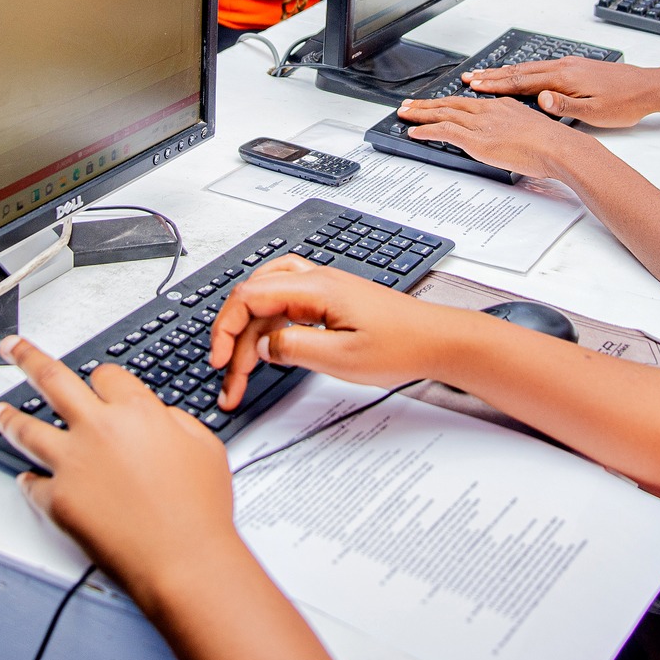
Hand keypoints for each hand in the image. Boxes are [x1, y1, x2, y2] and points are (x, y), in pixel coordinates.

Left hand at [0, 336, 240, 609]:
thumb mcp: (204, 446)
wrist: (184, 560)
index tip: (96, 382)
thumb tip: (154, 417)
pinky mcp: (58, 500)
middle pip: (51, 379)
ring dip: (8, 417)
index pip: (105, 375)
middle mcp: (98, 429)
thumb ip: (173, 421)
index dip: (102, 379)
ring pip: (26, 428)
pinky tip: (26, 477)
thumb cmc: (199, 510)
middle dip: (27, 357)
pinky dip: (28, 480)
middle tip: (12, 349)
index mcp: (136, 410)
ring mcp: (72, 464)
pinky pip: (32, 483)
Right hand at [209, 257, 464, 407]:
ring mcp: (322, 289)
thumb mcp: (343, 358)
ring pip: (266, 300)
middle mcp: (315, 280)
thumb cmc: (403, 345)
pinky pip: (285, 304)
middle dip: (234, 338)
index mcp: (315, 289)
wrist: (438, 340)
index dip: (227, 329)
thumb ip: (294, 348)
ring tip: (244, 369)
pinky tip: (268, 349)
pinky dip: (268, 327)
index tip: (220, 360)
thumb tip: (261, 345)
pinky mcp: (329, 301)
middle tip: (230, 378)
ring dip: (249, 333)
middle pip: (253, 297)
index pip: (249, 297)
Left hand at [394, 93, 590, 180]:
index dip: (449, 102)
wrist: (559, 147)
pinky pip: (445, 131)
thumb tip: (510, 140)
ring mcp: (482, 124)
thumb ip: (516, 132)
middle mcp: (489, 110)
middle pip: (451, 103)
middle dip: (427, 103)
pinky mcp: (477, 140)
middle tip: (410, 103)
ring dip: (420, 113)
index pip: (469, 102)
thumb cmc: (553, 144)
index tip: (438, 102)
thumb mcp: (532, 130)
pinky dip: (427, 130)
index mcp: (503, 106)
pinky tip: (415, 131)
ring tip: (404, 113)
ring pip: (443, 114)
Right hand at [462, 57, 659, 126]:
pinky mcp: (576, 67)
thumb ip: (565, 107)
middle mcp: (564, 67)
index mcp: (565, 78)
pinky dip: (523, 70)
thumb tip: (540, 99)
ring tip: (487, 74)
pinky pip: (541, 67)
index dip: (496, 83)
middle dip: (493, 74)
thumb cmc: (625, 103)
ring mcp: (570, 65)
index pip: (522, 81)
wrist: (649, 87)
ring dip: (506, 71)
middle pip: (520, 71)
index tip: (475, 85)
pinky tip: (520, 74)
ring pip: (530, 67)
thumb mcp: (595, 113)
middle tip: (471, 77)